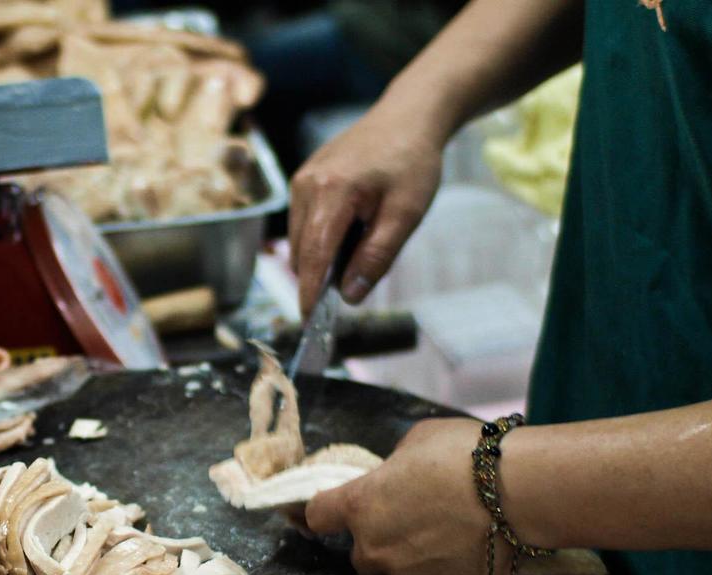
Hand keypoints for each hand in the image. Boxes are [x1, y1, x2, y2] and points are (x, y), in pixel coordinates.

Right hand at [289, 103, 443, 316]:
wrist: (408, 116)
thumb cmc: (412, 162)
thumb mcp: (405, 215)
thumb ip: (377, 257)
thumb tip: (350, 295)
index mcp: (332, 192)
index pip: (312, 255)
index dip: (309, 292)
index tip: (308, 321)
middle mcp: (306, 185)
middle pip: (302, 251)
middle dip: (320, 276)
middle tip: (353, 286)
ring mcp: (301, 179)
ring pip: (299, 239)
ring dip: (321, 257)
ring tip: (362, 244)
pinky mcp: (304, 178)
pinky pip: (303, 222)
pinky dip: (321, 238)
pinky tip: (352, 230)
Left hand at [305, 418, 503, 574]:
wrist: (520, 492)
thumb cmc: (464, 455)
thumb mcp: (415, 442)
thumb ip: (392, 468)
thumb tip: (393, 480)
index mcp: (360, 505)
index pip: (318, 516)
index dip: (326, 512)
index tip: (335, 511)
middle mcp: (374, 548)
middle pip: (361, 553)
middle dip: (380, 540)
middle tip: (415, 521)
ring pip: (397, 574)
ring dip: (412, 561)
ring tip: (450, 538)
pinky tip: (466, 559)